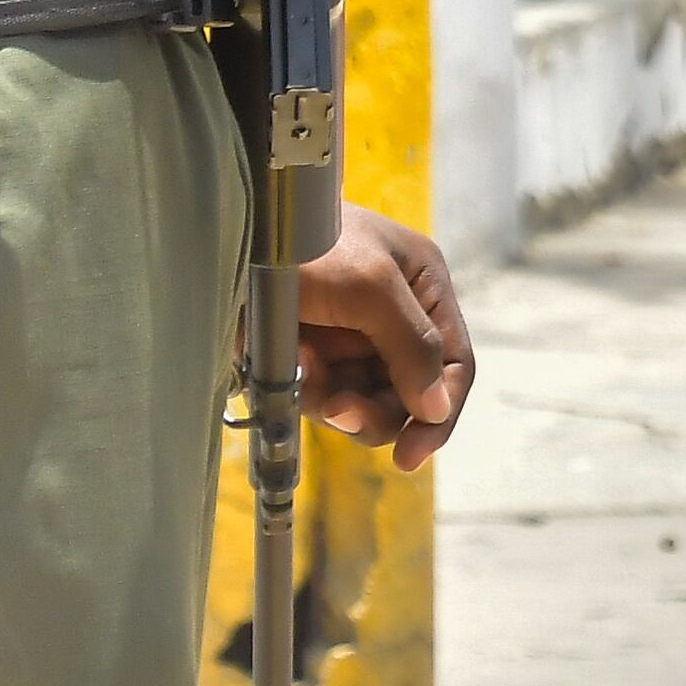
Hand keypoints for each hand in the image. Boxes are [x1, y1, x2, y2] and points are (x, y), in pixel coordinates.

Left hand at [295, 207, 470, 468]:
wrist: (233, 229)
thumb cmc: (311, 242)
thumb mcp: (372, 286)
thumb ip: (412, 345)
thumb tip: (436, 410)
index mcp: (423, 289)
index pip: (452, 364)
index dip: (438, 414)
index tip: (409, 456)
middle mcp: (395, 318)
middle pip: (407, 396)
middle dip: (375, 409)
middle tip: (339, 407)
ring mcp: (352, 339)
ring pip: (364, 404)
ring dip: (335, 401)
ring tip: (305, 370)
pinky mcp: (312, 354)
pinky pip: (323, 398)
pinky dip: (308, 391)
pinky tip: (292, 364)